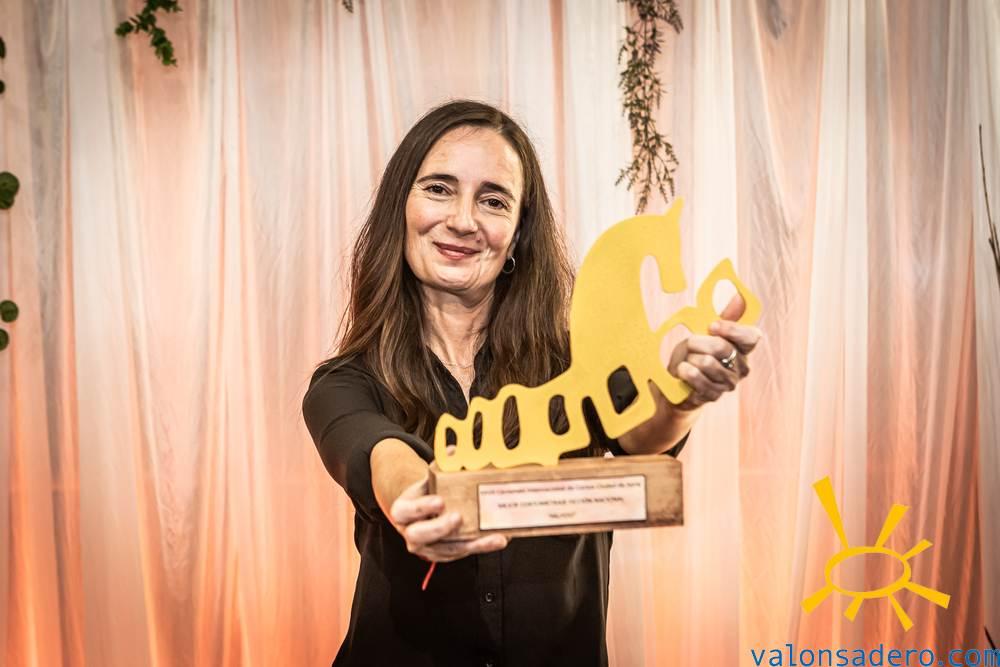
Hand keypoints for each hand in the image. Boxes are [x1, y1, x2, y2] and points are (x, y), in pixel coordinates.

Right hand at [388, 477, 508, 562]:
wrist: (425, 512)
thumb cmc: (428, 493)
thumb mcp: (429, 479)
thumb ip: (440, 467)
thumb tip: (453, 451)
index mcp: (402, 511)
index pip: (407, 511)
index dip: (422, 508)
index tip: (440, 501)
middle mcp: (411, 533)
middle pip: (419, 536)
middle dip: (440, 528)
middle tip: (458, 518)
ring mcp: (427, 548)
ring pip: (447, 549)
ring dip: (472, 544)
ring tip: (494, 537)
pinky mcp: (445, 554)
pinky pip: (462, 552)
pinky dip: (481, 546)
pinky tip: (499, 539)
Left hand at [667, 293, 762, 409]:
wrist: (678, 380)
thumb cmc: (695, 353)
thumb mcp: (707, 332)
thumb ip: (725, 316)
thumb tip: (740, 296)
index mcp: (744, 349)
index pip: (751, 337)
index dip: (732, 329)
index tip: (712, 326)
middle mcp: (741, 367)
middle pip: (722, 347)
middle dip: (698, 342)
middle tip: (690, 344)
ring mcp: (728, 384)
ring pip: (706, 362)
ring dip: (689, 358)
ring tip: (687, 361)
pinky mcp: (713, 395)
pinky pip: (697, 378)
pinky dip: (685, 371)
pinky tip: (683, 372)